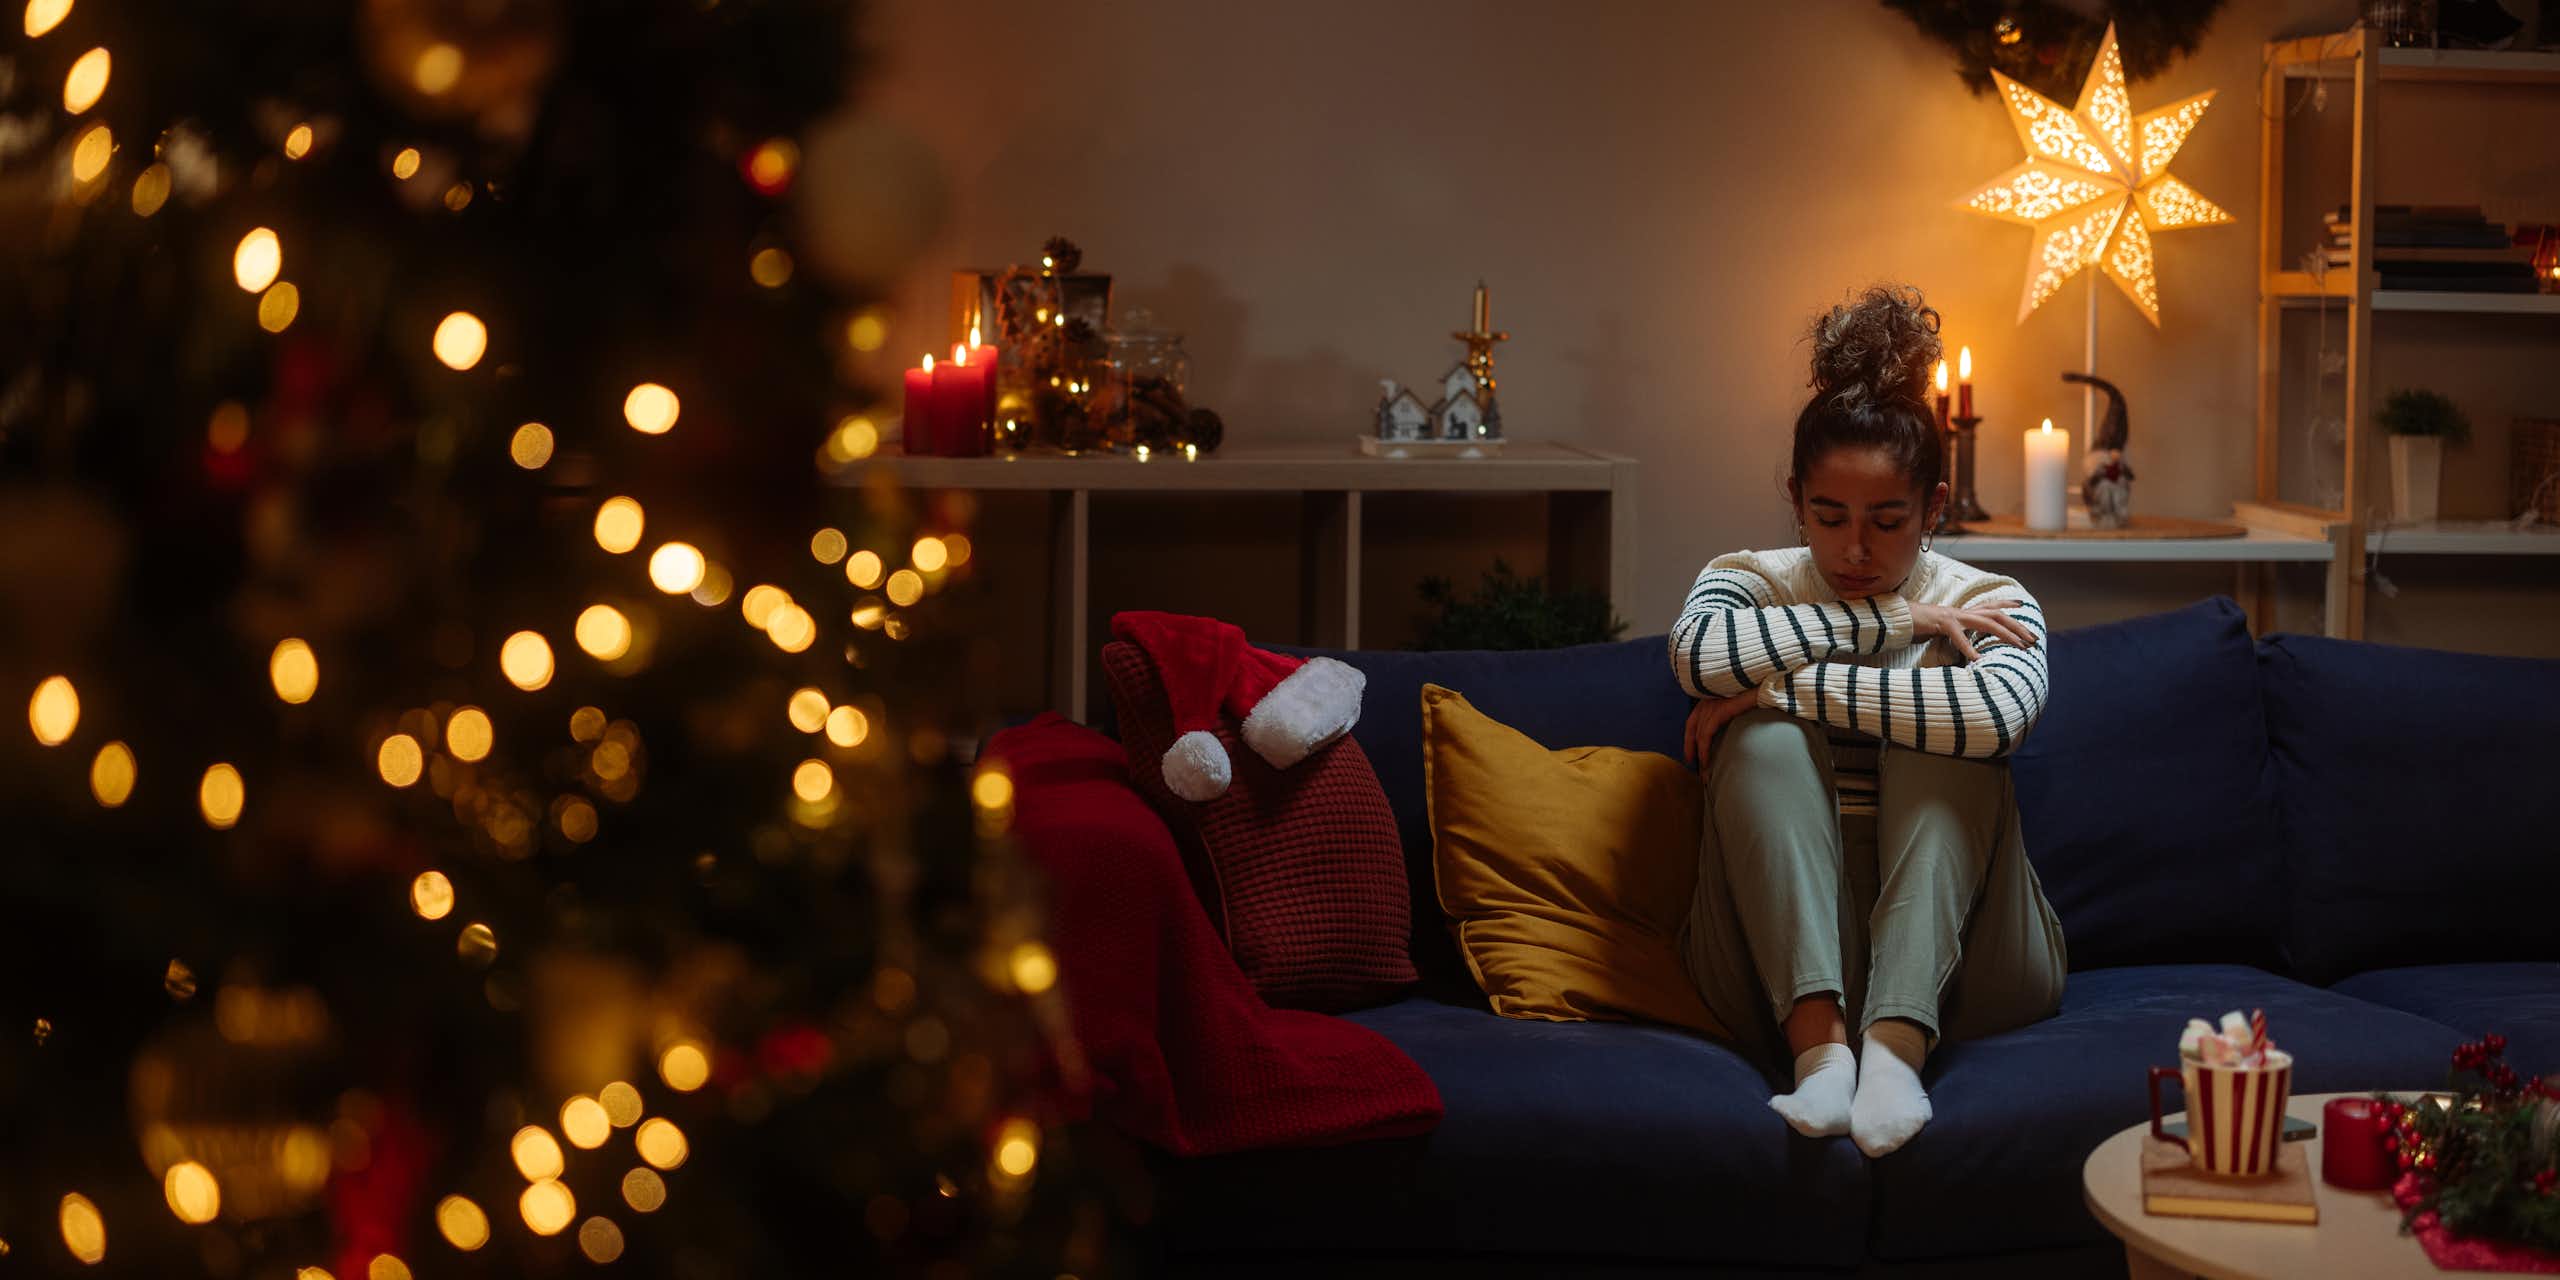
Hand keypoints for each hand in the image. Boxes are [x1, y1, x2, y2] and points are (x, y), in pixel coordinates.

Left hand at [1682, 691, 1760, 772]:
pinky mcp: (1719, 710)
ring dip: (1699, 752)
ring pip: (1699, 733)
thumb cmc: (1753, 697)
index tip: (1690, 752)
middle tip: (1692, 762)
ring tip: (1703, 766)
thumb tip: (1724, 732)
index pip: (1693, 720)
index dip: (1689, 737)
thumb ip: (1726, 715)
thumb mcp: (1735, 706)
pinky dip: (1704, 748)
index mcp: (1709, 698)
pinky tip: (1706, 759)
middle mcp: (1707, 699)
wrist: (1764, 688)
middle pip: (1692, 727)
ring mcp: (1712, 704)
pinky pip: (1706, 733)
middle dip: (1690, 746)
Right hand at [1909, 597, 2035, 662]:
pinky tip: (1978, 660)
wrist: (1895, 619)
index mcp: (1962, 612)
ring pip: (1987, 621)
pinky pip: (1958, 637)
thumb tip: (1968, 648)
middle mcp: (1961, 611)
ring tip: (2020, 646)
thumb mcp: (1941, 631)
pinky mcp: (1941, 624)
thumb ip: (1956, 635)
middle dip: (2017, 626)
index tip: (2022, 603)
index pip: (1989, 604)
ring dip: (2006, 634)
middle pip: (1997, 613)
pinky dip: (1969, 649)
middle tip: (2033, 639)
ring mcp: (1952, 616)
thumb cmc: (1917, 627)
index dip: (2007, 602)